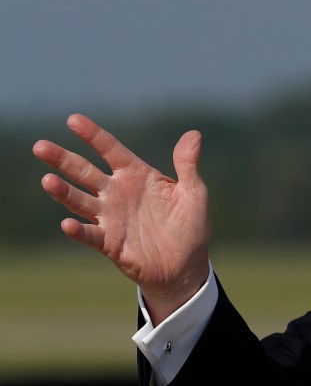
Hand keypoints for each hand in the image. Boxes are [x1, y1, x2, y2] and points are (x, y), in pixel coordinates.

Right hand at [32, 114, 211, 323]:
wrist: (186, 266)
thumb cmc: (190, 226)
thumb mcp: (194, 193)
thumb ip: (188, 165)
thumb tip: (194, 134)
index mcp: (137, 175)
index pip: (110, 150)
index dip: (93, 135)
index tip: (73, 120)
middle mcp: (118, 193)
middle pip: (84, 172)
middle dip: (63, 159)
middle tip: (40, 147)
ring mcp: (110, 217)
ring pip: (80, 200)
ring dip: (63, 192)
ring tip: (47, 181)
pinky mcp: (109, 243)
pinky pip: (90, 235)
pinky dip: (78, 230)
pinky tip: (68, 224)